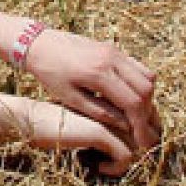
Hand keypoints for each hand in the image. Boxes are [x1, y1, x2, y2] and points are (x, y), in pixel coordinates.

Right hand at [22, 100, 141, 177]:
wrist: (31, 118)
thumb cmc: (56, 121)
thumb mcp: (86, 121)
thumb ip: (109, 126)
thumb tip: (133, 149)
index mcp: (113, 101)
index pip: (144, 123)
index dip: (139, 141)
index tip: (121, 156)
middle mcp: (115, 107)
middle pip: (145, 136)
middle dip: (136, 155)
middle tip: (114, 164)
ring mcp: (110, 118)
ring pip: (139, 148)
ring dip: (125, 163)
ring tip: (104, 165)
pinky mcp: (102, 132)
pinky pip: (126, 157)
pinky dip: (116, 168)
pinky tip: (99, 167)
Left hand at [24, 28, 160, 160]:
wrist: (37, 43)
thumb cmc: (49, 73)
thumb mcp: (69, 97)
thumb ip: (99, 112)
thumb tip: (127, 126)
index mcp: (98, 73)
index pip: (133, 102)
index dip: (141, 125)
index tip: (144, 142)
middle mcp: (111, 59)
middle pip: (146, 90)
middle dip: (148, 113)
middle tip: (143, 130)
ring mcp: (114, 51)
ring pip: (147, 77)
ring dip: (147, 98)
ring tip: (137, 115)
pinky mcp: (113, 49)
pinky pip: (138, 67)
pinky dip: (141, 83)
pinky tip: (131, 97)